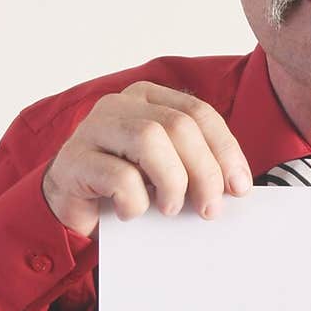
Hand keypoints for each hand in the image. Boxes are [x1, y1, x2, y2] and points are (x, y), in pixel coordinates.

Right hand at [41, 81, 253, 236]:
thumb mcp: (166, 170)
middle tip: (209, 209)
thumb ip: (195, 166)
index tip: (239, 187)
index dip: (225, 150)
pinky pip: (117, 175)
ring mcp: (94, 128)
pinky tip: (132, 212)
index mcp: (149, 98)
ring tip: (170, 209)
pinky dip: (134, 201)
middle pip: (179, 126)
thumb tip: (235, 187)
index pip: (199, 113)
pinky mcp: (74, 160)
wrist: (71, 209)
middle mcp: (121, 104)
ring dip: (171, 181)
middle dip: (204, 171)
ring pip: (149, 139)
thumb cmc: (125, 188)